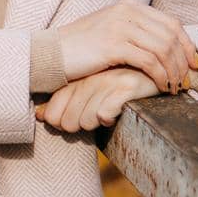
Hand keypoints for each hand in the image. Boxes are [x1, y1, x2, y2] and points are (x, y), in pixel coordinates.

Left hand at [35, 67, 159, 132]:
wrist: (158, 69)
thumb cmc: (121, 84)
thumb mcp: (91, 90)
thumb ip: (65, 102)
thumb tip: (39, 116)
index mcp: (77, 79)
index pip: (53, 112)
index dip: (60, 124)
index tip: (76, 121)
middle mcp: (89, 78)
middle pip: (68, 122)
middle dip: (80, 127)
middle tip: (96, 117)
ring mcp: (107, 82)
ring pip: (85, 121)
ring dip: (97, 124)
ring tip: (108, 113)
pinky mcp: (127, 87)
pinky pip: (104, 113)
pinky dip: (109, 119)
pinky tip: (117, 113)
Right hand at [54, 0, 197, 93]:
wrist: (49, 54)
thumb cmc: (80, 49)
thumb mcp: (110, 31)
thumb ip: (134, 32)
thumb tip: (162, 47)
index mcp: (128, 7)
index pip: (171, 23)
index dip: (187, 45)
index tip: (193, 65)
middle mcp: (126, 12)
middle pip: (171, 36)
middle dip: (183, 62)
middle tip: (185, 82)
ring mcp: (120, 27)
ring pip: (163, 49)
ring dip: (173, 72)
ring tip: (173, 88)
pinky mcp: (113, 45)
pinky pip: (149, 61)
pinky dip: (160, 76)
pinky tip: (160, 87)